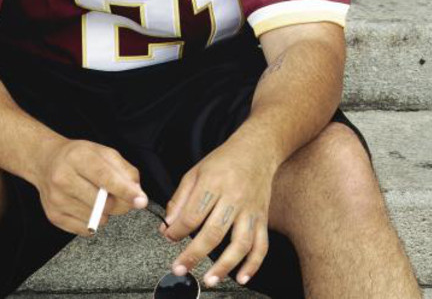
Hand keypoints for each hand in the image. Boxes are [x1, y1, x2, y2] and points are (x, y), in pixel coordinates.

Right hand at [34, 137, 148, 235]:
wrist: (46, 162)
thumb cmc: (78, 156)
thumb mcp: (102, 152)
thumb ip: (124, 170)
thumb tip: (137, 193)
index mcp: (77, 157)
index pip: (104, 177)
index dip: (125, 190)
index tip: (140, 200)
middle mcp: (63, 178)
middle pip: (104, 202)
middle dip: (120, 202)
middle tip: (117, 194)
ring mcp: (57, 199)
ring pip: (97, 218)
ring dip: (105, 211)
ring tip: (96, 195)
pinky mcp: (54, 216)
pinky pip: (86, 229)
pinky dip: (93, 220)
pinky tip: (85, 204)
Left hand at [159, 130, 276, 286]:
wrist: (256, 151)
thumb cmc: (223, 161)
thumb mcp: (195, 171)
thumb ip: (180, 198)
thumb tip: (168, 224)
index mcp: (213, 183)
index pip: (192, 214)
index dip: (177, 230)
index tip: (168, 237)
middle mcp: (233, 198)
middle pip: (213, 232)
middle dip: (194, 254)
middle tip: (179, 268)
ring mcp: (250, 210)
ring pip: (239, 243)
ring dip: (224, 266)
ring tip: (209, 280)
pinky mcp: (262, 218)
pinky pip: (261, 246)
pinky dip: (253, 265)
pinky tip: (241, 277)